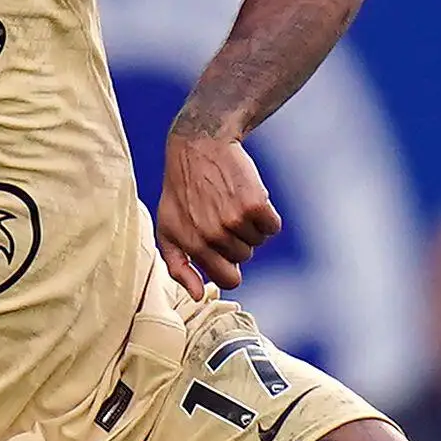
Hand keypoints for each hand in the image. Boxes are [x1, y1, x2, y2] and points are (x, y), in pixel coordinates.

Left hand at [156, 127, 284, 293]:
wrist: (199, 145)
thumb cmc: (182, 189)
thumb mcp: (168, 227)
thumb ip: (178, 265)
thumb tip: (198, 295)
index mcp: (192, 244)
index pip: (228, 279)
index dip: (230, 266)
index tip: (223, 248)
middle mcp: (213, 235)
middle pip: (244, 259)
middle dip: (238, 241)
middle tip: (222, 214)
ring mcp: (235, 220)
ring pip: (258, 242)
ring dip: (250, 225)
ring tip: (231, 202)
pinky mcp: (255, 204)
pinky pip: (272, 226)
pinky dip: (266, 214)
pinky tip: (248, 197)